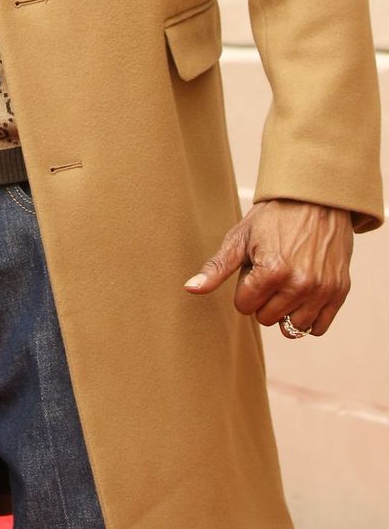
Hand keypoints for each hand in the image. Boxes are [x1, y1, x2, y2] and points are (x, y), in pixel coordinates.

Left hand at [184, 198, 353, 336]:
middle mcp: (299, 284)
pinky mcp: (339, 292)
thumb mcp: (240, 238)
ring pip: (292, 327)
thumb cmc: (274, 217)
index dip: (244, 287)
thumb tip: (190, 289)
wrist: (315, 200)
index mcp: (271, 271)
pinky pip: (318, 327)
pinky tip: (303, 295)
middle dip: (263, 298)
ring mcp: (322, 290)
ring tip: (288, 281)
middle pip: (266, 318)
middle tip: (271, 270)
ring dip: (285, 309)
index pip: (244, 306)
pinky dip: (307, 317)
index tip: (254, 266)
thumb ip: (216, 268)